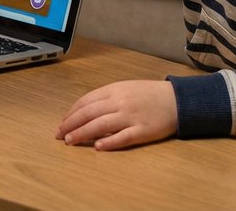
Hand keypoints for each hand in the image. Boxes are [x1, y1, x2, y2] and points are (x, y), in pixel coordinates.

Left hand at [56, 80, 177, 150]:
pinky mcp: (142, 131)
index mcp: (115, 90)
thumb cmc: (149, 94)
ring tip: (70, 141)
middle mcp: (120, 102)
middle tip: (59, 134)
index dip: (71, 113)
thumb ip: (107, 98)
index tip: (62, 122)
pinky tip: (97, 147)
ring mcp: (131, 116)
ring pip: (100, 125)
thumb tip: (84, 111)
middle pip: (89, 113)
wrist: (176, 100)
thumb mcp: (126, 88)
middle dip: (70, 124)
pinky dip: (109, 142)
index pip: (86, 101)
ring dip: (82, 133)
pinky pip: (122, 137)